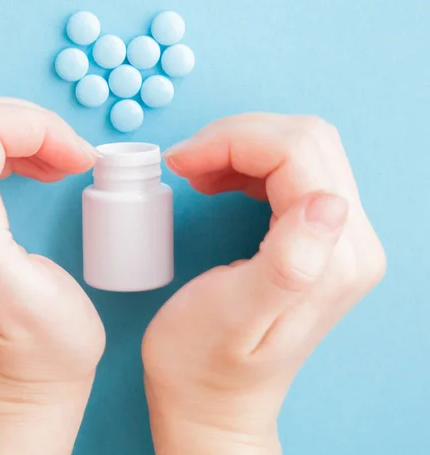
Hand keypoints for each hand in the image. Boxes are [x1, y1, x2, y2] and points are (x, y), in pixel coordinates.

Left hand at [0, 93, 104, 454]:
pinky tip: (35, 167)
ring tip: (57, 163)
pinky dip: (5, 143)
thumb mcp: (24, 301)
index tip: (79, 158)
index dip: (38, 127)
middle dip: (29, 123)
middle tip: (71, 159)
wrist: (19, 386)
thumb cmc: (40, 351)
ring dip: (18, 129)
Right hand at [142, 114, 385, 453]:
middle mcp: (349, 243)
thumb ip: (289, 263)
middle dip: (237, 136)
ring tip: (197, 170)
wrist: (211, 398)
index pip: (298, 152)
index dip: (234, 140)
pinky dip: (248, 162)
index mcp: (333, 259)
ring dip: (241, 145)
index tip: (184, 160)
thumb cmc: (204, 364)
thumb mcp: (234, 317)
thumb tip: (329, 203)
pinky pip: (291, 170)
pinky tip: (217, 179)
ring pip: (300, 147)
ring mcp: (337, 238)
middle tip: (187, 162)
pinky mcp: (317, 237)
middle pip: (305, 139)